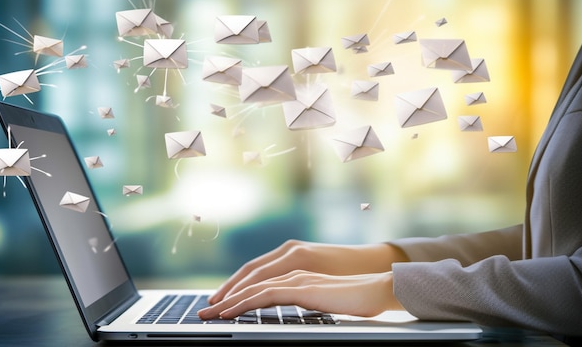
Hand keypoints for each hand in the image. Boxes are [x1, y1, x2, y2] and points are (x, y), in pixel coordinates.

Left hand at [208, 240, 407, 304]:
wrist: (377, 287)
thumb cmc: (356, 295)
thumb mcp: (324, 297)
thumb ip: (306, 298)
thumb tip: (296, 306)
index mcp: (295, 271)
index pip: (258, 279)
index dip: (236, 291)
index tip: (220, 304)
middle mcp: (291, 268)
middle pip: (249, 281)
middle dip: (224, 295)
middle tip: (204, 309)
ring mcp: (294, 275)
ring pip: (252, 287)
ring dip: (227, 301)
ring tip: (209, 313)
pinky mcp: (299, 287)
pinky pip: (264, 295)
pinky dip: (243, 303)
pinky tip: (230, 312)